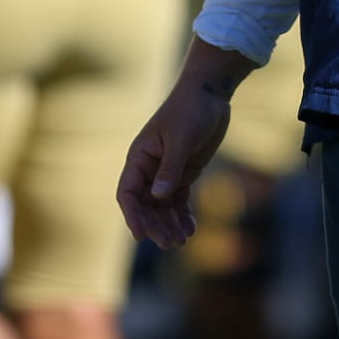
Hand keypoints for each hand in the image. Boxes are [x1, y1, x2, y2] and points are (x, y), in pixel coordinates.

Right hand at [116, 54, 240, 247]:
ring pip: (162, 206)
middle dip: (156, 225)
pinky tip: (190, 229)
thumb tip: (158, 197)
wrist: (210, 95)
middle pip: (146, 205)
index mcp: (139, 157)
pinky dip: (182, 215)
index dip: (132, 215)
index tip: (141, 235)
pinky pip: (178, 200)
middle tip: (170, 243)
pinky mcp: (183, 173)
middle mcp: (149, 168)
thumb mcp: (181, 138)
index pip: (128, 193)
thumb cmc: (190, 110)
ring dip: (169, 224)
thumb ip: (170, 167)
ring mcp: (166, 172)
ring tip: (181, 241)